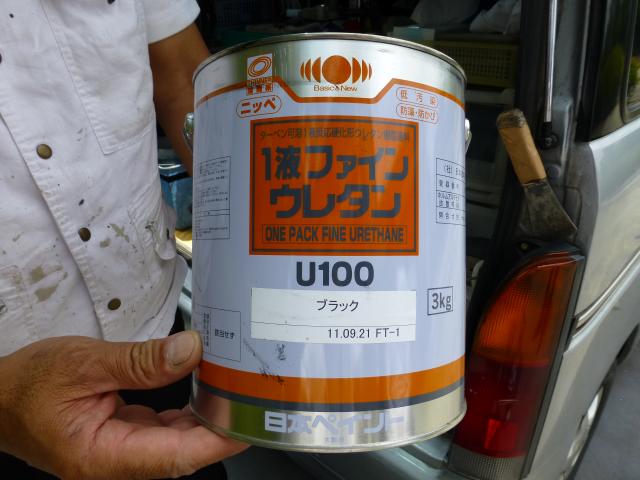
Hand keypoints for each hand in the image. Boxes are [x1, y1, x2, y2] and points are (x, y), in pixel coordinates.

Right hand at [0, 332, 246, 478]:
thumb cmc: (28, 384)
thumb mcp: (85, 363)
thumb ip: (140, 361)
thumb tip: (189, 351)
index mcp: (101, 456)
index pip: (173, 456)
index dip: (216, 442)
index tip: (247, 424)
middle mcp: (113, 463)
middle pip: (179, 453)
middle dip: (218, 429)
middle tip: (250, 400)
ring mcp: (118, 453)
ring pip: (173, 443)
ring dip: (204, 421)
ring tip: (232, 393)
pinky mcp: (120, 438)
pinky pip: (161, 431)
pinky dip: (184, 415)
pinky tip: (200, 393)